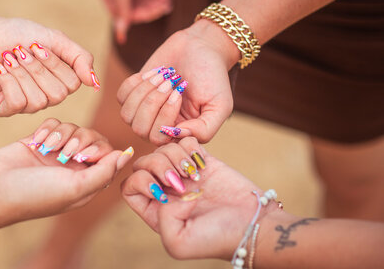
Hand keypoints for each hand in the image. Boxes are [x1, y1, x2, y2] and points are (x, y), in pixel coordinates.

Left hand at [0, 16, 99, 115]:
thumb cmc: (19, 34)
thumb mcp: (56, 39)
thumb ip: (80, 58)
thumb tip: (94, 83)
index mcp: (58, 83)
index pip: (72, 84)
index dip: (54, 63)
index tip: (36, 45)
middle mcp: (43, 98)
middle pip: (57, 95)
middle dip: (37, 68)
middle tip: (21, 52)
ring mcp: (23, 106)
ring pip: (37, 101)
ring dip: (21, 72)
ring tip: (8, 58)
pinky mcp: (2, 109)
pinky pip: (16, 103)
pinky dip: (7, 80)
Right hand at [0, 118, 133, 229]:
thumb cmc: (34, 194)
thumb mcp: (76, 188)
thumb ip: (105, 171)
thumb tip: (128, 154)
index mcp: (85, 183)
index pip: (108, 155)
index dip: (100, 150)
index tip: (83, 156)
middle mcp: (72, 168)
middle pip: (93, 138)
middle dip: (80, 140)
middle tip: (64, 153)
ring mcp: (55, 153)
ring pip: (73, 127)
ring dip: (62, 134)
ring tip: (47, 148)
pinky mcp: (39, 140)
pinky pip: (55, 122)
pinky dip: (48, 128)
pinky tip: (36, 140)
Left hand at [117, 20, 240, 143]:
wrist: (201, 47)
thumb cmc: (213, 76)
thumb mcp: (220, 105)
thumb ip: (204, 129)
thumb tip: (176, 135)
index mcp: (179, 133)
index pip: (159, 139)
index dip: (165, 116)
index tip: (179, 93)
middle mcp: (160, 126)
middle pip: (140, 129)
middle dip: (153, 102)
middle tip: (171, 81)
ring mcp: (145, 111)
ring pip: (127, 115)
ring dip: (144, 91)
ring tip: (164, 75)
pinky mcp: (134, 93)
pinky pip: (121, 97)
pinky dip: (136, 82)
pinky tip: (154, 73)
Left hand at [121, 137, 281, 259]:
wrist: (255, 224)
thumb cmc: (218, 238)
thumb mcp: (178, 243)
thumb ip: (160, 219)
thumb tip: (168, 192)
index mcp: (155, 211)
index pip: (129, 186)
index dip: (141, 183)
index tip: (163, 193)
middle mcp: (166, 190)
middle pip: (143, 162)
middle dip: (158, 165)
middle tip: (180, 180)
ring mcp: (184, 173)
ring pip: (163, 148)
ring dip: (176, 156)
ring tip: (194, 174)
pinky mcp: (202, 160)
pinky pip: (185, 140)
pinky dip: (190, 145)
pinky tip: (202, 162)